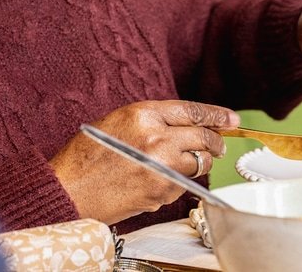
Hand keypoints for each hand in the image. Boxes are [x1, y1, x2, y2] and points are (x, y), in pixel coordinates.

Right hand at [49, 100, 238, 224]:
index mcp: (143, 114)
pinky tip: (160, 179)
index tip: (231, 119)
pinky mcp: (163, 190)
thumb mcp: (117, 122)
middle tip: (219, 145)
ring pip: (199, 162)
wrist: (70, 190)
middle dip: (216, 141)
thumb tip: (184, 125)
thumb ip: (151, 120)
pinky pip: (184, 183)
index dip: (217, 115)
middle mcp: (157, 138)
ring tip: (185, 163)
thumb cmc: (86, 156)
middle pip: (204, 137)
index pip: (193, 110)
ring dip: (198, 162)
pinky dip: (179, 181)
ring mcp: (162, 166)